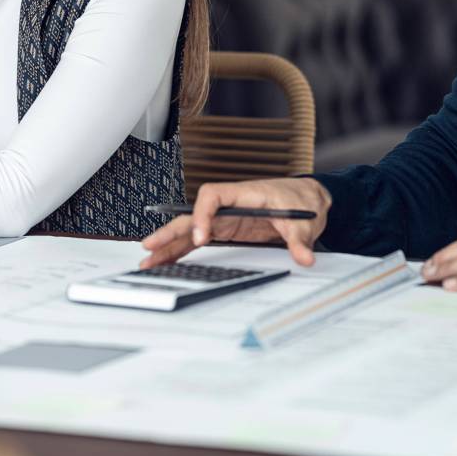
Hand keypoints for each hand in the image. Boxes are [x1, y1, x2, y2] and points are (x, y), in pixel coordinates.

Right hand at [140, 177, 331, 268]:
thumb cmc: (300, 200)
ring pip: (191, 227)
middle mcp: (230, 204)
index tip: (201, 237)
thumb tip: (305, 257)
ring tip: (149, 260)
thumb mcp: (302, 221)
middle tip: (152, 247)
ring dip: (171, 243)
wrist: (307, 200)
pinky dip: (183, 249)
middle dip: (172, 230)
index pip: (213, 195)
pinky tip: (168, 261)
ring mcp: (226, 218)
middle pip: (193, 213)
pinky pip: (199, 238)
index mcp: (244, 194)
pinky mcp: (227, 230)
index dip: (202, 215)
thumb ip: (300, 240)